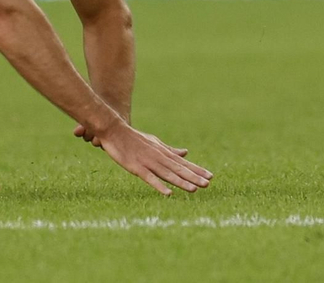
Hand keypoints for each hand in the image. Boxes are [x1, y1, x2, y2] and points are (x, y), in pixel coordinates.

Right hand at [92, 122, 211, 195]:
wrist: (114, 130)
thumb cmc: (134, 137)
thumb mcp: (154, 142)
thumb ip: (170, 149)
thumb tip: (186, 152)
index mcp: (163, 152)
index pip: (183, 162)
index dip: (196, 169)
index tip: (210, 176)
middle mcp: (158, 158)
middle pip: (178, 169)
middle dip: (193, 177)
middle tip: (207, 184)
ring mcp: (148, 162)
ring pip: (167, 174)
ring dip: (181, 182)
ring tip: (194, 189)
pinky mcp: (136, 167)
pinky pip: (150, 178)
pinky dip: (159, 185)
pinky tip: (168, 193)